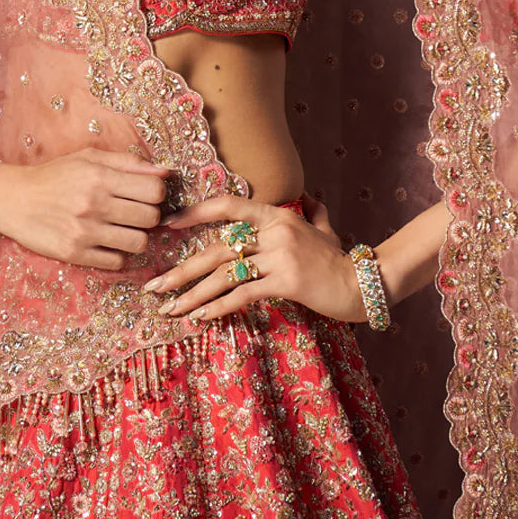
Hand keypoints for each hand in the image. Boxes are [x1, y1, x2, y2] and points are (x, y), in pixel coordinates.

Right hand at [0, 149, 171, 267]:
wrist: (12, 199)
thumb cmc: (54, 175)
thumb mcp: (88, 158)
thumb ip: (128, 163)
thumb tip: (166, 172)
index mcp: (100, 177)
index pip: (154, 192)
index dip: (156, 195)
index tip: (144, 196)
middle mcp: (94, 204)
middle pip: (150, 218)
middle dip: (148, 216)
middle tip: (133, 213)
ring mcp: (84, 231)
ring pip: (138, 243)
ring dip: (135, 237)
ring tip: (121, 229)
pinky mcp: (74, 253)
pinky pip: (117, 262)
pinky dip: (117, 254)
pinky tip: (105, 243)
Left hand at [141, 190, 367, 323]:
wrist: (363, 283)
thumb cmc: (340, 259)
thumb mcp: (325, 229)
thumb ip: (313, 213)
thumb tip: (312, 200)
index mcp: (277, 215)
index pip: (227, 206)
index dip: (194, 213)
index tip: (166, 225)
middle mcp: (275, 230)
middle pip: (216, 249)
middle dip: (181, 271)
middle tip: (153, 286)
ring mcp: (280, 255)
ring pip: (224, 275)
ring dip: (192, 295)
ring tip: (170, 310)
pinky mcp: (286, 280)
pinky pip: (243, 294)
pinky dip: (219, 307)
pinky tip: (201, 318)